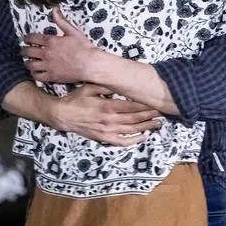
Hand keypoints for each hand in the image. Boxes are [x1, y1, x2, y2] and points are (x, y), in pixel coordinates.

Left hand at [22, 9, 97, 82]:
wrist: (90, 64)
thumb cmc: (83, 47)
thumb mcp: (73, 31)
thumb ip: (61, 21)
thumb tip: (55, 9)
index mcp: (51, 41)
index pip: (32, 38)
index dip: (26, 38)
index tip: (24, 39)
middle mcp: (46, 53)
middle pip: (28, 52)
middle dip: (23, 51)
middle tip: (23, 51)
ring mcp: (48, 66)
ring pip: (30, 65)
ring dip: (27, 62)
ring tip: (27, 62)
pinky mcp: (51, 76)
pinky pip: (37, 76)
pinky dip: (33, 74)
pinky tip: (34, 72)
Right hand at [47, 84, 162, 145]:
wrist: (63, 115)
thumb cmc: (76, 99)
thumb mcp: (91, 88)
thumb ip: (107, 86)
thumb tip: (122, 83)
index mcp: (108, 107)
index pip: (132, 107)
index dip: (146, 105)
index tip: (156, 102)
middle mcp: (110, 120)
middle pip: (135, 119)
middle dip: (150, 116)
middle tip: (162, 112)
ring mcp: (107, 131)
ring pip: (131, 130)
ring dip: (146, 127)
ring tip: (158, 124)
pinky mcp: (103, 138)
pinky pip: (121, 142)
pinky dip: (133, 140)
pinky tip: (143, 137)